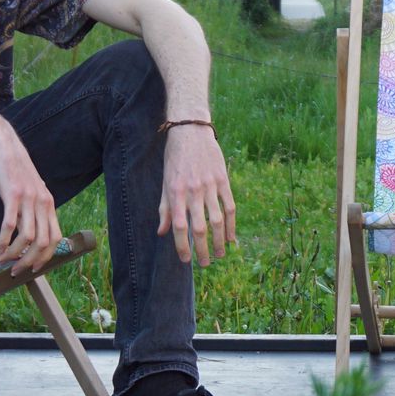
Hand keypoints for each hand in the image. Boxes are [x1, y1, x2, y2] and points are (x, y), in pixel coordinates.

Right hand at [0, 124, 61, 276]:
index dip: (45, 257)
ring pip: (29, 237)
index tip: (31, 268)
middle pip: (44, 242)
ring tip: (2, 261)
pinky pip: (10, 224)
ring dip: (15, 254)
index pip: (55, 238)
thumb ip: (31, 208)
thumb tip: (29, 231)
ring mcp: (29, 198)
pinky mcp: (13, 193)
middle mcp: (43, 202)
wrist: (3, 141)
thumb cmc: (13, 167)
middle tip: (15, 271)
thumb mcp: (29, 189)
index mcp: (48, 203)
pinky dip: (4, 241)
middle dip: (30, 262)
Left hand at [157, 124, 236, 264]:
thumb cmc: (174, 158)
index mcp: (176, 192)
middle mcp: (193, 191)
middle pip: (200, 227)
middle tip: (203, 264)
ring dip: (219, 241)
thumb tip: (162, 233)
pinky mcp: (223, 180)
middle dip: (202, 249)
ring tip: (219, 255)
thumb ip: (164, 208)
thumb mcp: (164, 182)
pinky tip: (231, 238)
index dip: (182, 246)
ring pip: (217, 220)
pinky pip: (230, 206)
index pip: (179, 226)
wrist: (190, 131)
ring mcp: (210, 185)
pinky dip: (231, 224)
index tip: (186, 260)